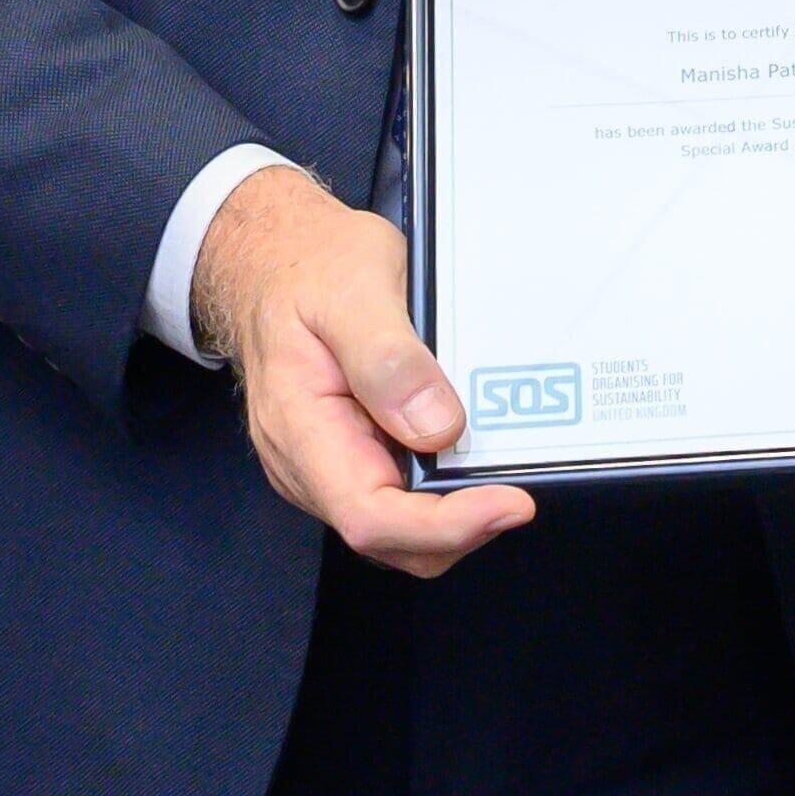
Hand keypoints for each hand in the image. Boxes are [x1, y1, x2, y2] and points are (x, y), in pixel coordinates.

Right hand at [190, 162, 533, 575]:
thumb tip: (437, 428)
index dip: (444, 525)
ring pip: (400, 528)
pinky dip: (444, 488)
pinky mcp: (352, 453)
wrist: (273, 257)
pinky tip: (476, 455)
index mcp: (299, 428)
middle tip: (521, 488)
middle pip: (391, 538)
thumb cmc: (309, 266)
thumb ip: (389, 359)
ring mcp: (329, 464)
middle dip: (461, 527)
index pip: (369, 514)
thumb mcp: (353, 289)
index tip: (510, 502)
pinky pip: (401, 493)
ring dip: (457, 513)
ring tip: (506, 471)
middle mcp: (308, 464)